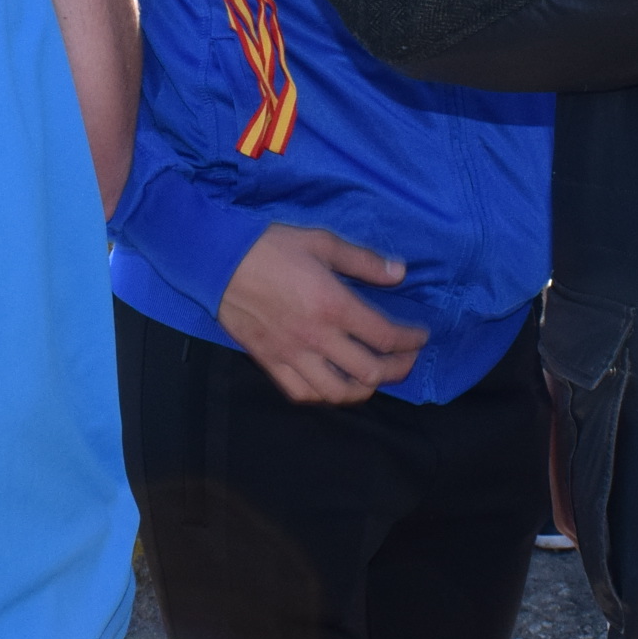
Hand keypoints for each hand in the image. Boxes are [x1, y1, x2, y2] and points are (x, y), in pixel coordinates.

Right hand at [219, 222, 423, 403]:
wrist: (216, 261)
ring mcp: (292, 355)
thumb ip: (363, 262)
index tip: (420, 336)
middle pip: (369, 371)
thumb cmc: (270, 247)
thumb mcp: (321, 243)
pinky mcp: (270, 362)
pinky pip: (302, 393)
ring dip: (364, 389)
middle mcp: (316, 337)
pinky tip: (334, 385)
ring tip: (374, 377)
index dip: (410, 341)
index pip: (385, 336)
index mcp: (333, 306)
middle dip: (398, 369)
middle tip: (407, 359)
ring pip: (338, 392)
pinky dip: (324, 395)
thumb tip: (400, 272)